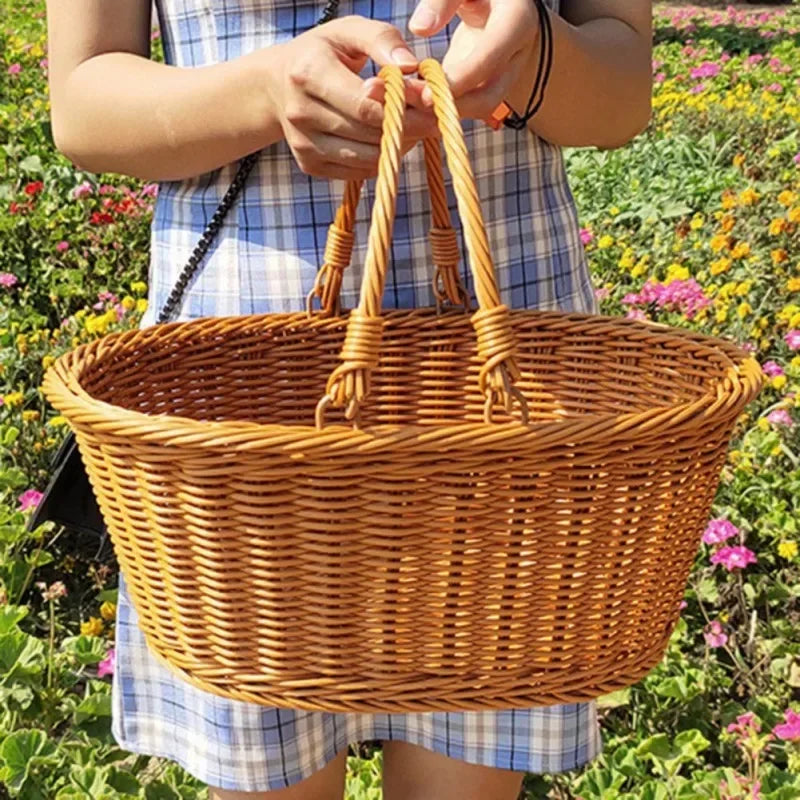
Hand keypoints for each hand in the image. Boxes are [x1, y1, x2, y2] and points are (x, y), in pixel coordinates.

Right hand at [265, 16, 438, 179]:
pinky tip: (389, 141)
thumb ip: (382, 41)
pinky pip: (359, 172)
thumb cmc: (323, 53)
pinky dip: (381, 160)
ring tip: (411, 127)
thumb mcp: (349, 32)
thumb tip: (410, 67)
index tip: (433, 104)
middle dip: (408, 128)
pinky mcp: (309, 165)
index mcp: (308, 73)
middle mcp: (300, 113)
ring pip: (367, 158)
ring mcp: (303, 144)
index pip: (365, 105)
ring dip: (398, 147)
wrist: (277, 85)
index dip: (404, 109)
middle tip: (431, 118)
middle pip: (368, 134)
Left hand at [409, 0, 541, 120]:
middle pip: (487, 97)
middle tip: (410, 101)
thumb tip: (419, 29)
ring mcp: (502, 74)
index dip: (461, 79)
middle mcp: (515, 55)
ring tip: (404, 103)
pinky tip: (411, 101)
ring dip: (441, 112)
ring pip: (476, 108)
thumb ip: (442, 0)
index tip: (428, 92)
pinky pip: (465, 104)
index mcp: (517, 21)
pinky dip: (439, 107)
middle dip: (449, 106)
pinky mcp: (485, 85)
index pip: (491, 58)